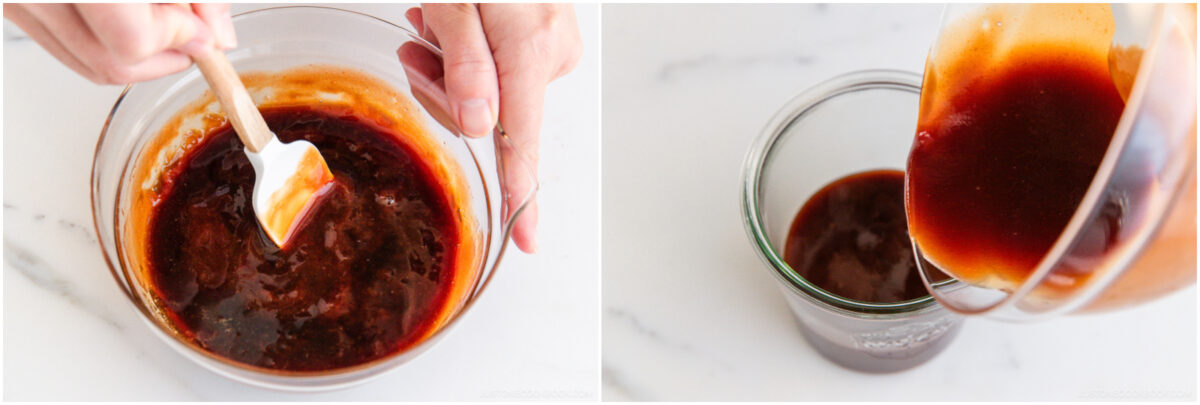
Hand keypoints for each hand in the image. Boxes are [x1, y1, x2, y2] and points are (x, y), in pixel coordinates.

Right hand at [4, 3, 235, 83]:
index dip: (177, 40)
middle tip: (192, 32)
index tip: (200, 29)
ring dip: (136, 52)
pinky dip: (103, 37)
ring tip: (160, 15)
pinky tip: (125, 10)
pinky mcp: (11, 5)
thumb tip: (217, 39)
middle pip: (108, 64)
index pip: (132, 41)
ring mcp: (13, 2)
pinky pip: (64, 42)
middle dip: (162, 56)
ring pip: (85, 62)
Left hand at [398, 4, 581, 253]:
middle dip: (446, 89)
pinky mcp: (548, 33)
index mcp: (530, 46)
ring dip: (451, 65)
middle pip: (495, 114)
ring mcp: (554, 41)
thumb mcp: (453, 2)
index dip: (523, 191)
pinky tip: (455, 20)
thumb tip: (480, 127)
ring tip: (434, 22)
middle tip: (419, 43)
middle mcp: (552, 48)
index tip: (527, 237)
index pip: (525, 136)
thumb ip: (465, 64)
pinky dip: (470, 52)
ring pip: (493, 91)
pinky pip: (503, 68)